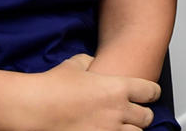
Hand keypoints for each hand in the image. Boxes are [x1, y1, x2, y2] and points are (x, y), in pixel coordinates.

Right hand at [14, 53, 159, 130]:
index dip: (150, 92)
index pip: (151, 91)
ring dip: (130, 130)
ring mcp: (109, 130)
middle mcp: (118, 110)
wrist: (34, 108)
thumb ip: (89, 62)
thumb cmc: (51, 87)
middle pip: (147, 117)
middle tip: (134, 114)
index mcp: (117, 88)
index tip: (148, 95)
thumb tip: (92, 63)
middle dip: (141, 115)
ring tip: (120, 126)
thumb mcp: (74, 65)